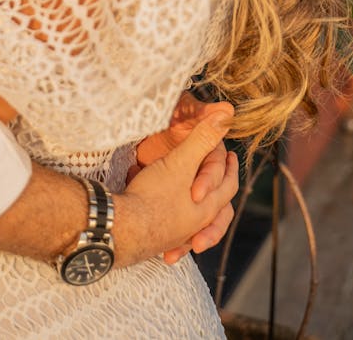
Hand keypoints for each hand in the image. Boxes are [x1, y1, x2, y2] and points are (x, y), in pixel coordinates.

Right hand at [114, 106, 237, 267]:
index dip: (229, 167)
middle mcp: (196, 223)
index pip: (227, 185)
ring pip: (190, 217)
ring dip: (189, 205)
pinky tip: (161, 213)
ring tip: (189, 195)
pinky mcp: (156, 236)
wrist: (122, 227)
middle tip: (221, 176)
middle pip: (214, 206)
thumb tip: (226, 115)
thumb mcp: (180, 162)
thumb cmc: (154, 196)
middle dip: (214, 188)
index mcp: (208, 206)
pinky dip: (165, 216)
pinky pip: (167, 227)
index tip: (230, 157)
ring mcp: (176, 233)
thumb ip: (202, 139)